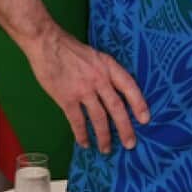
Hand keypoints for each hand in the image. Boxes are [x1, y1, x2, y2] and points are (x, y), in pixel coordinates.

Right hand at [24, 25, 150, 153]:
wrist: (47, 42)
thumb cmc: (69, 47)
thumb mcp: (95, 55)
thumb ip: (104, 72)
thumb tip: (111, 92)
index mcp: (108, 66)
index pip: (129, 86)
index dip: (139, 104)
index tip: (145, 119)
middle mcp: (99, 79)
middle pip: (117, 107)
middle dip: (125, 128)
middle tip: (130, 144)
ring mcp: (83, 89)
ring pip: (99, 118)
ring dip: (104, 136)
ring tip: (106, 148)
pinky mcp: (66, 98)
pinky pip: (77, 121)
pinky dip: (82, 134)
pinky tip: (85, 142)